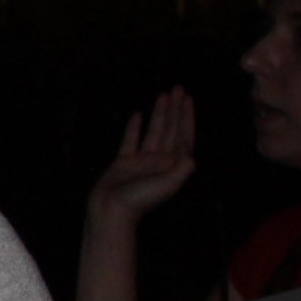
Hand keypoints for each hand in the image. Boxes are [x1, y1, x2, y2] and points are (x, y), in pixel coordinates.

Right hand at [85, 88, 196, 226]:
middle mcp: (160, 160)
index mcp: (172, 164)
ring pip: (153, 131)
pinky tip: (137, 115)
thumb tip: (189, 151)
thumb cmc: (140, 200)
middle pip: (171, 129)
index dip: (186, 116)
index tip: (187, 98)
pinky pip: (130, 140)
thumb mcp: (169, 184)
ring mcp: (142, 161)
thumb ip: (183, 166)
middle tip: (178, 88)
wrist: (112, 211)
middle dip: (175, 109)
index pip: (183, 134)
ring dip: (159, 113)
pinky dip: (134, 127)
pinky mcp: (123, 162)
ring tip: (162, 95)